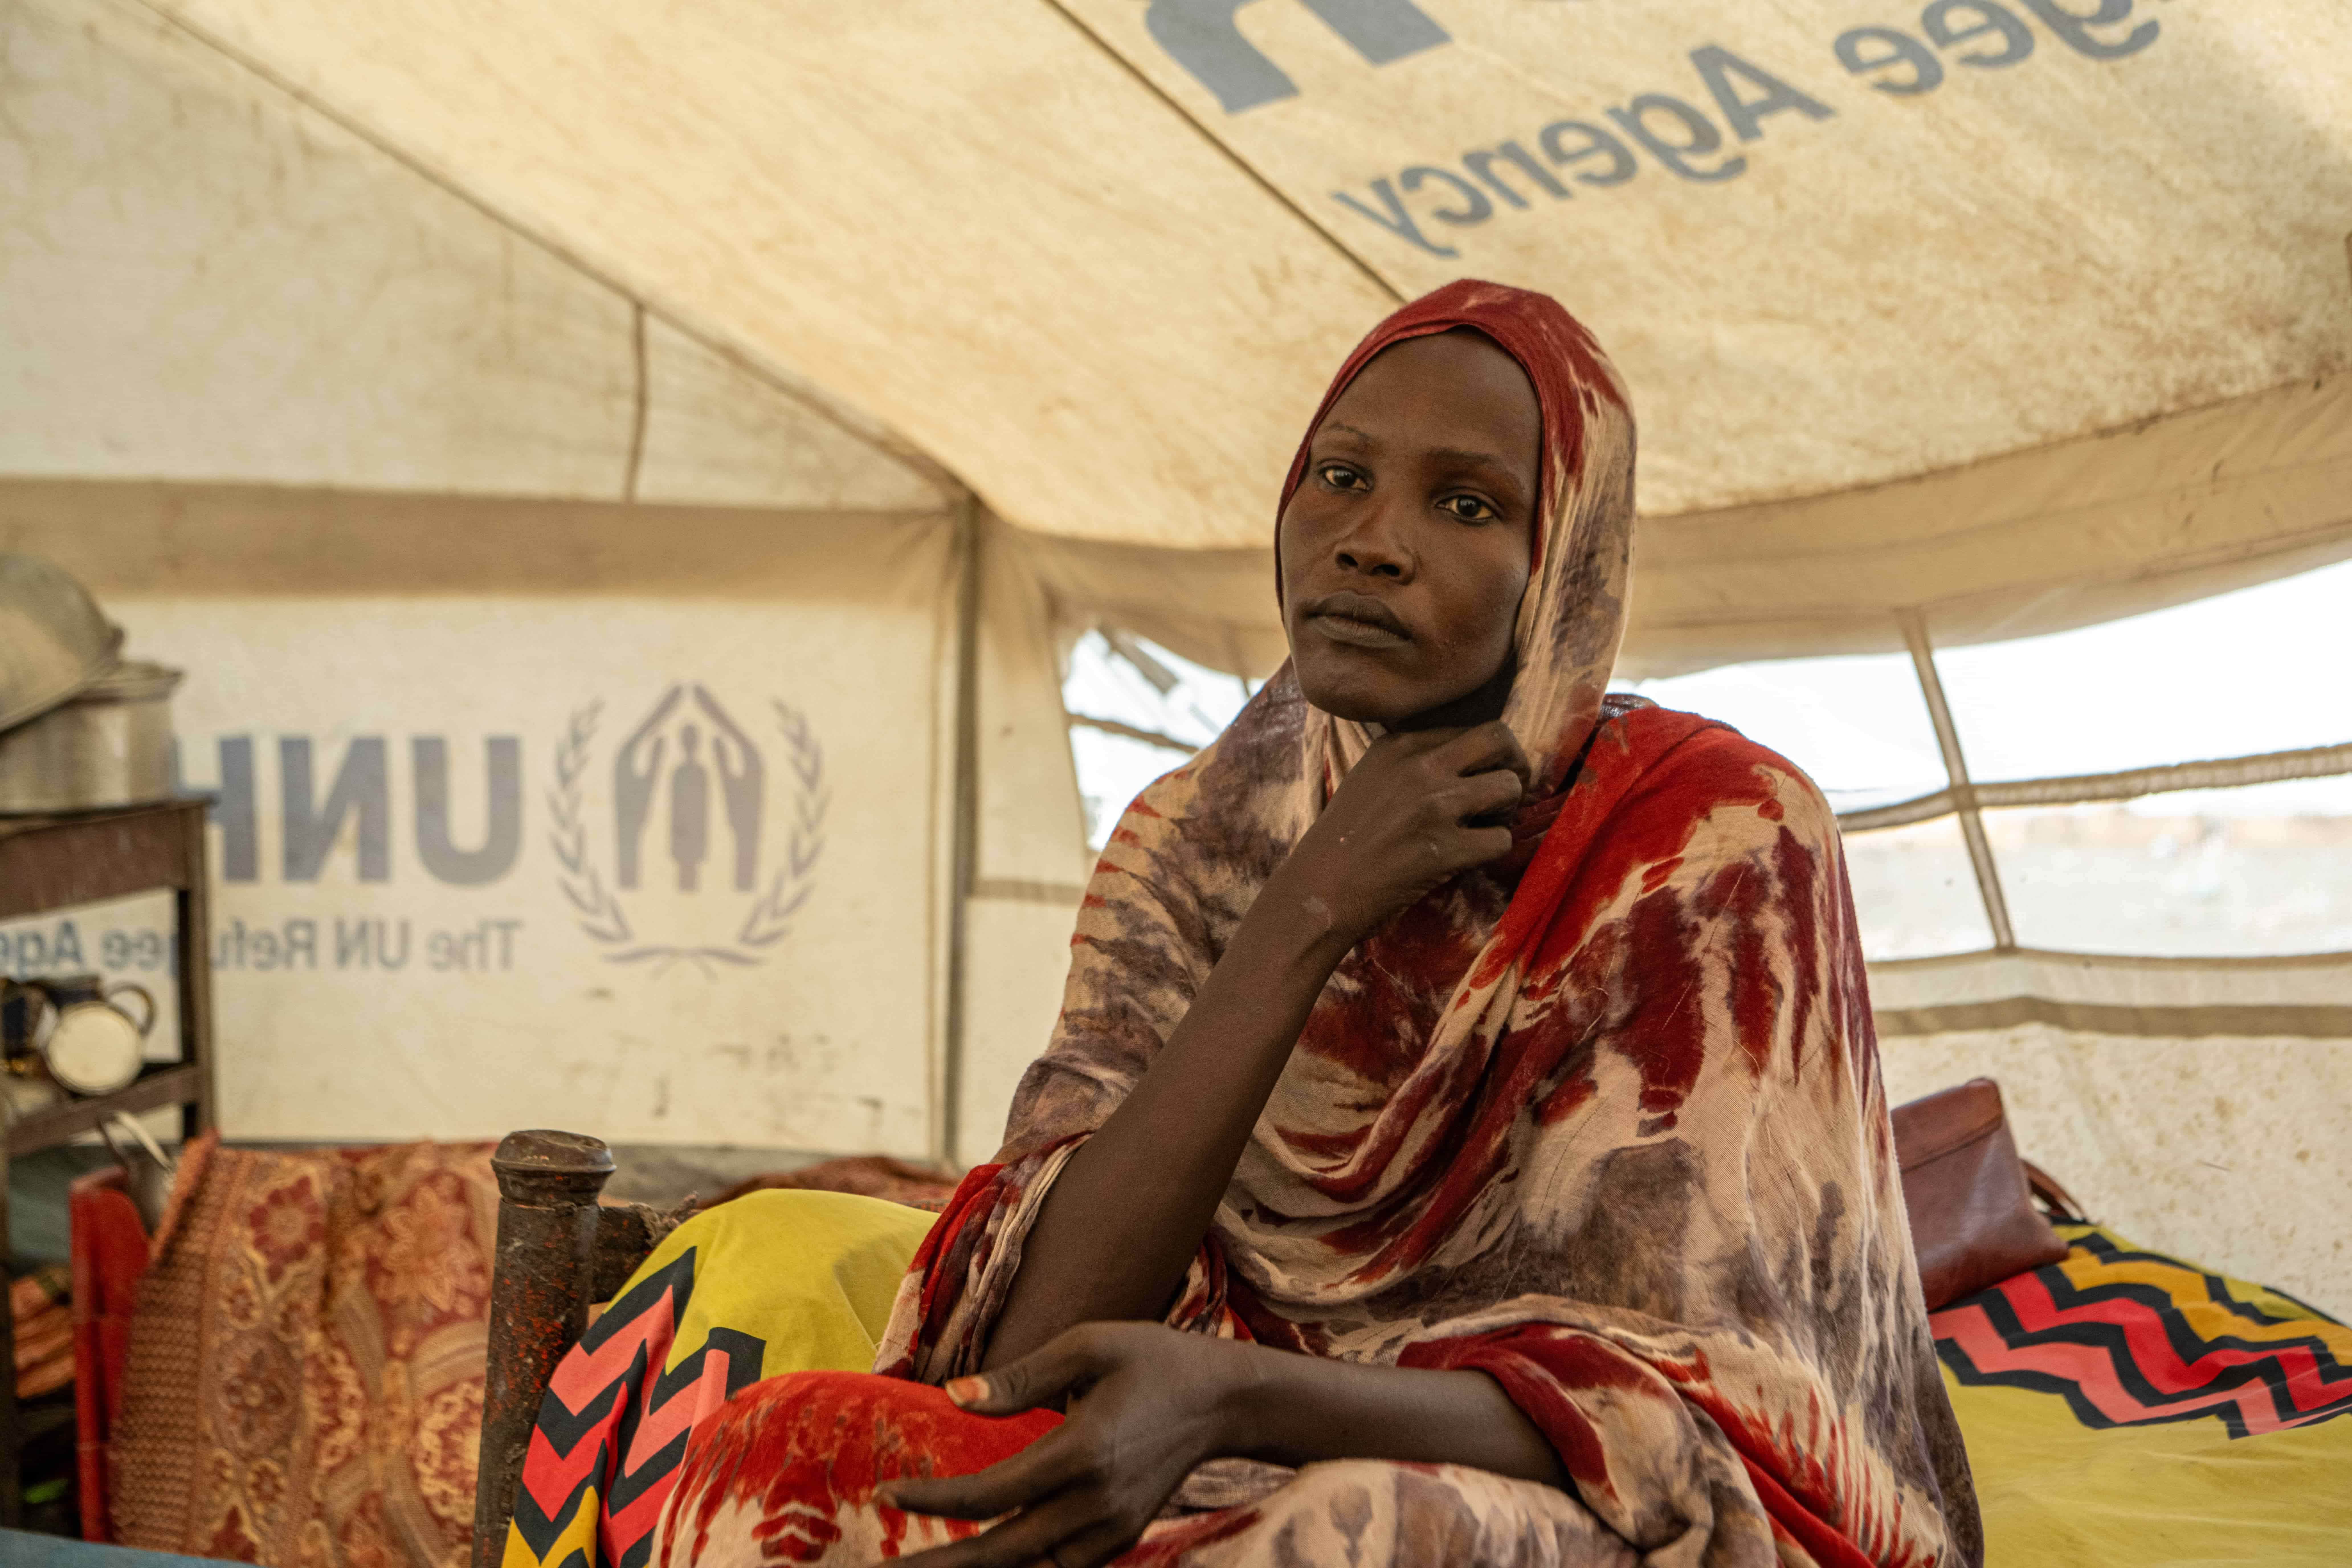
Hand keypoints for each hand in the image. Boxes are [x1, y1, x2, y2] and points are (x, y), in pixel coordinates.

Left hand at [882, 1323, 1245, 1567]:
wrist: (1223, 1400)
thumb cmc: (1153, 1359)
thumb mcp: (1089, 1345)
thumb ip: (1019, 1378)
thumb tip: (954, 1396)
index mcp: (1083, 1452)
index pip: (990, 1493)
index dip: (933, 1499)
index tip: (887, 1494)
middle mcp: (1096, 1503)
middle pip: (1002, 1552)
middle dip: (939, 1564)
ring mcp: (1112, 1529)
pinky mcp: (1121, 1537)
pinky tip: (985, 1558)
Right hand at [1267, 721, 1529, 948]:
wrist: (1318, 891)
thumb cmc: (1343, 840)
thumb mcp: (1370, 778)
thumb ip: (1412, 762)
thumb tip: (1466, 759)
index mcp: (1400, 745)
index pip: (1472, 728)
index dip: (1488, 755)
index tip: (1482, 778)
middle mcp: (1419, 766)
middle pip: (1499, 737)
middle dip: (1515, 764)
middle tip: (1505, 794)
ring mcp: (1433, 807)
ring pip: (1509, 787)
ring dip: (1506, 811)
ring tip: (1484, 829)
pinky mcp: (1443, 849)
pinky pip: (1501, 840)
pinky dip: (1493, 851)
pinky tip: (1468, 859)